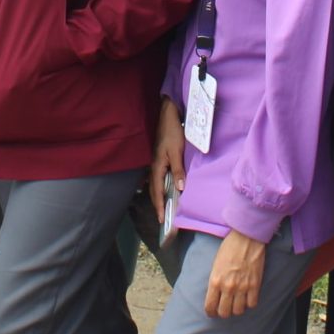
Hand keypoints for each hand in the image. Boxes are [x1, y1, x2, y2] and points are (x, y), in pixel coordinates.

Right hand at [148, 97, 185, 221]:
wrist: (165, 114)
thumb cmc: (171, 131)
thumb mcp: (177, 150)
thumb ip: (178, 169)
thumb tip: (180, 188)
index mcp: (157, 167)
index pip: (157, 191)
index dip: (160, 206)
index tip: (162, 220)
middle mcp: (153, 166)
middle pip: (153, 190)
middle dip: (158, 204)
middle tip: (163, 218)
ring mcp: (154, 162)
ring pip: (155, 184)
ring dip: (159, 196)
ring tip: (164, 207)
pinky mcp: (158, 158)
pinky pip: (158, 177)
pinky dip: (161, 186)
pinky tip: (165, 188)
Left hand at [205, 230, 267, 317]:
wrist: (246, 237)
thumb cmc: (229, 248)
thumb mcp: (215, 265)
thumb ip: (215, 281)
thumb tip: (215, 294)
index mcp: (215, 281)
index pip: (210, 306)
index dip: (211, 312)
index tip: (212, 312)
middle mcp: (228, 287)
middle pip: (224, 313)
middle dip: (223, 313)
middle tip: (225, 309)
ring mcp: (242, 287)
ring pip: (238, 311)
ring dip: (237, 309)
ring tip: (237, 303)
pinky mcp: (255, 285)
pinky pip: (252, 304)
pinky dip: (249, 304)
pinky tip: (248, 298)